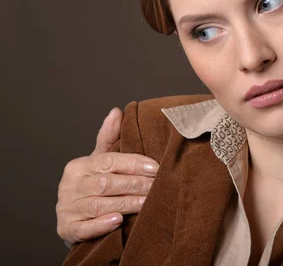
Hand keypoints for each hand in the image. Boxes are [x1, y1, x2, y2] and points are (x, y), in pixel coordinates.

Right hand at [56, 108, 158, 246]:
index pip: (108, 161)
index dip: (133, 164)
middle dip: (135, 184)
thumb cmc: (94, 185)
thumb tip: (116, 111)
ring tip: (148, 203)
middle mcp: (69, 186)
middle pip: (105, 183)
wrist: (76, 219)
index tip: (156, 168)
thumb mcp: (100, 162)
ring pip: (98, 205)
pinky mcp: (66, 229)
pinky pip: (83, 228)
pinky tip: (118, 221)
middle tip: (158, 186)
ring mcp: (66, 208)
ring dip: (126, 203)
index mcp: (79, 166)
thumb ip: (109, 139)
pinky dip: (101, 224)